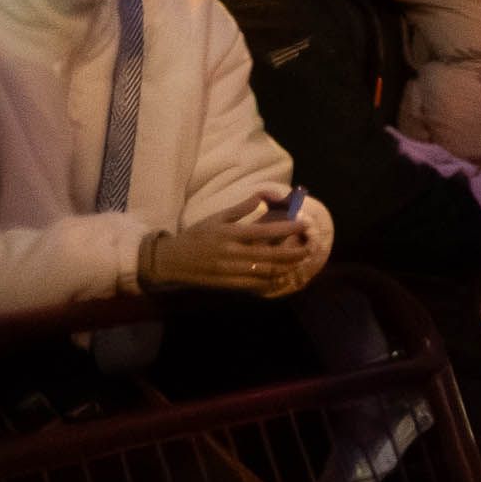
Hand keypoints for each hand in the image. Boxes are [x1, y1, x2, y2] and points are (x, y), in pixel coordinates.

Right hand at [144, 214, 319, 298]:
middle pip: (270, 255)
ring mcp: (229, 271)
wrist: (170, 261)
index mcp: (230, 234)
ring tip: (301, 261)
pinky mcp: (226, 285)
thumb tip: (262, 196)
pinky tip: (281, 276)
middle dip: (293, 252)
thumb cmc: (195, 236)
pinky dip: (269, 282)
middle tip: (310, 247)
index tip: (304, 225)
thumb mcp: (216, 218)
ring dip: (286, 267)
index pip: (265, 232)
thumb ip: (241, 208)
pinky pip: (252, 286)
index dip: (287, 229)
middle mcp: (231, 253)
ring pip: (264, 272)